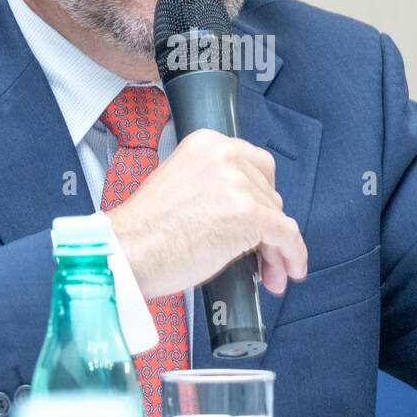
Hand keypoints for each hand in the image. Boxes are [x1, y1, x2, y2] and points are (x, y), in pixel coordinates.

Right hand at [105, 129, 308, 298]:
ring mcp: (237, 184)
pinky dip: (292, 255)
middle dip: (268, 225)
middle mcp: (224, 155)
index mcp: (206, 144)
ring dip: (275, 247)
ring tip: (266, 272)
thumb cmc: (142, 233)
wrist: (124, 253)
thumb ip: (214, 189)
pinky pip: (286, 235)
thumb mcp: (180, 188)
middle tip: (261, 254)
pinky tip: (288, 270)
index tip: (261, 220)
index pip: (254, 166)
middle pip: (268, 191)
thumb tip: (246, 216)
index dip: (259, 198)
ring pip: (278, 216)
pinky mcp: (247, 214)